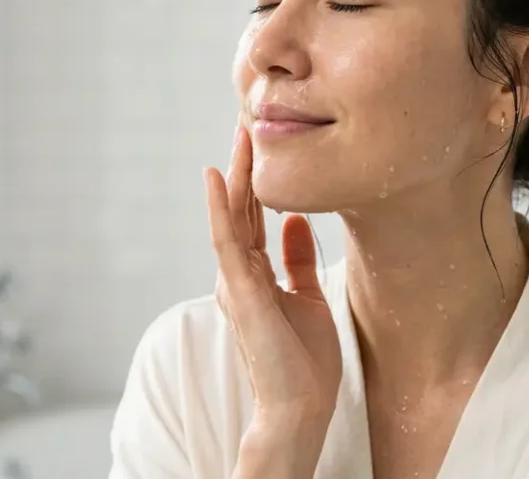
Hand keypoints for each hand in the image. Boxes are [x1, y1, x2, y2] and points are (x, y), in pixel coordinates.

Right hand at [203, 119, 342, 472]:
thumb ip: (297, 260)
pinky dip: (220, 209)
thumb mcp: (309, 298)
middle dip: (246, 167)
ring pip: (232, 217)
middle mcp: (240, 275)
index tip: (264, 142)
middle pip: (241, 210)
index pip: (254, 217)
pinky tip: (219, 178)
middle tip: (248, 121)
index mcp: (256, 276)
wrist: (301, 405)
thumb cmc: (305, 362)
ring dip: (236, 175)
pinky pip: (227, 242)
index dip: (258, 180)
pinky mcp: (240, 292)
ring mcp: (236, 282)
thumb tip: (299, 221)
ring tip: (240, 136)